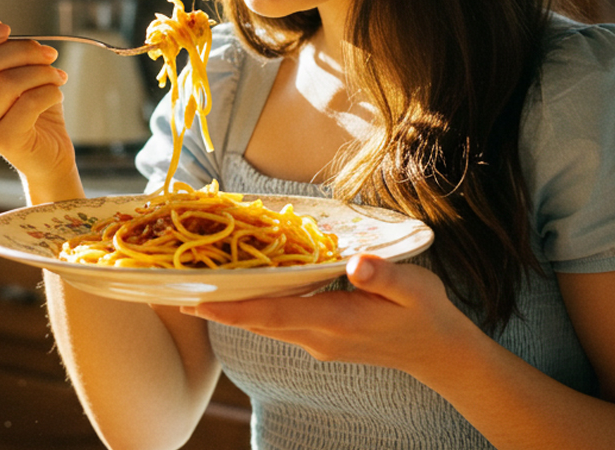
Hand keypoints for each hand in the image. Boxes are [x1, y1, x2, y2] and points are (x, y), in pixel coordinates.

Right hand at [0, 1, 74, 180]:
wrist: (49, 152)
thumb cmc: (33, 107)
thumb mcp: (16, 66)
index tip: (7, 30)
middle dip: (23, 50)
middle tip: (49, 54)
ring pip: (9, 82)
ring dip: (42, 72)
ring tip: (58, 76)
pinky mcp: (3, 139)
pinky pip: (29, 103)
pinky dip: (50, 92)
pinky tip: (57, 94)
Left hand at [180, 254, 478, 377]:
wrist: (438, 351)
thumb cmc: (425, 313)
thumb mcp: (414, 288)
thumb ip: (383, 274)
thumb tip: (356, 262)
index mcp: (333, 322)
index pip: (271, 315)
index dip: (232, 308)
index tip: (196, 301)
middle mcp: (317, 337)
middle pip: (257, 322)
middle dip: (217, 308)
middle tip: (176, 292)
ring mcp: (317, 341)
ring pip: (264, 324)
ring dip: (232, 310)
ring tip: (195, 292)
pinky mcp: (321, 338)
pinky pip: (278, 323)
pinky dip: (255, 310)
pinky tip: (242, 293)